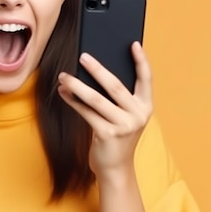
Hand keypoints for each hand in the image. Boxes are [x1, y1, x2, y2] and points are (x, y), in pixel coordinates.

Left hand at [57, 42, 152, 180]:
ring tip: (63, 76)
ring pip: (96, 99)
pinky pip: (86, 112)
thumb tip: (93, 71)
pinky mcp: (107, 134)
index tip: (133, 44)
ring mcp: (124, 126)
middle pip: (115, 86)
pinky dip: (73, 101)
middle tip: (83, 56)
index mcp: (146, 107)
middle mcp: (138, 115)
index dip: (141, 61)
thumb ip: (118, 98)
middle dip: (97, 69)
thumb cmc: (117, 136)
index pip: (146, 79)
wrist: (115, 168)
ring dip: (77, 86)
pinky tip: (63, 93)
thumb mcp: (124, 116)